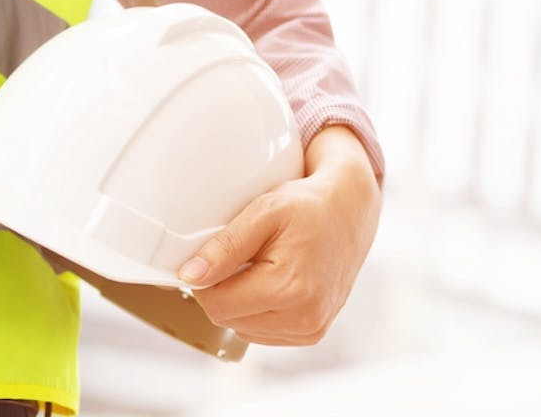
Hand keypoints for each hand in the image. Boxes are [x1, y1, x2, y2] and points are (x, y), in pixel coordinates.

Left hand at [178, 126, 380, 344]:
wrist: (351, 211)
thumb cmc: (310, 206)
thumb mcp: (264, 212)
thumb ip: (225, 246)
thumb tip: (190, 276)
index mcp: (290, 289)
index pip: (216, 304)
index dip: (205, 279)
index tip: (214, 254)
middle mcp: (304, 318)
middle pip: (227, 319)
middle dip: (225, 288)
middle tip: (246, 254)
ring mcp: (310, 329)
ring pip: (242, 328)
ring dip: (242, 300)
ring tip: (264, 266)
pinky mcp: (312, 333)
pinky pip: (262, 332)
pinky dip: (259, 309)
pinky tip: (275, 282)